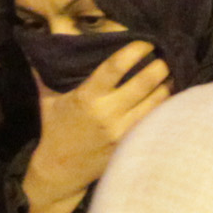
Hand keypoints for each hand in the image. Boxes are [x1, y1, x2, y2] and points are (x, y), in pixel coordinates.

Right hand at [20, 40, 169, 212]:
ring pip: (155, 102)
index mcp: (87, 97)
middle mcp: (107, 113)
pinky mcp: (131, 144)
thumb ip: (46, 73)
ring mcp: (122, 130)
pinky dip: (164, 105)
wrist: (61, 170)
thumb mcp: (48, 100)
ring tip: (172, 71)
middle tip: (166, 54)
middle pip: (143, 83)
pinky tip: (169, 94)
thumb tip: (40, 45)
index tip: (146, 41)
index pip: (115, 67)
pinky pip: (154, 119)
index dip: (134, 51)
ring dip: (167, 84)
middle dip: (159, 66)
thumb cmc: (55, 130)